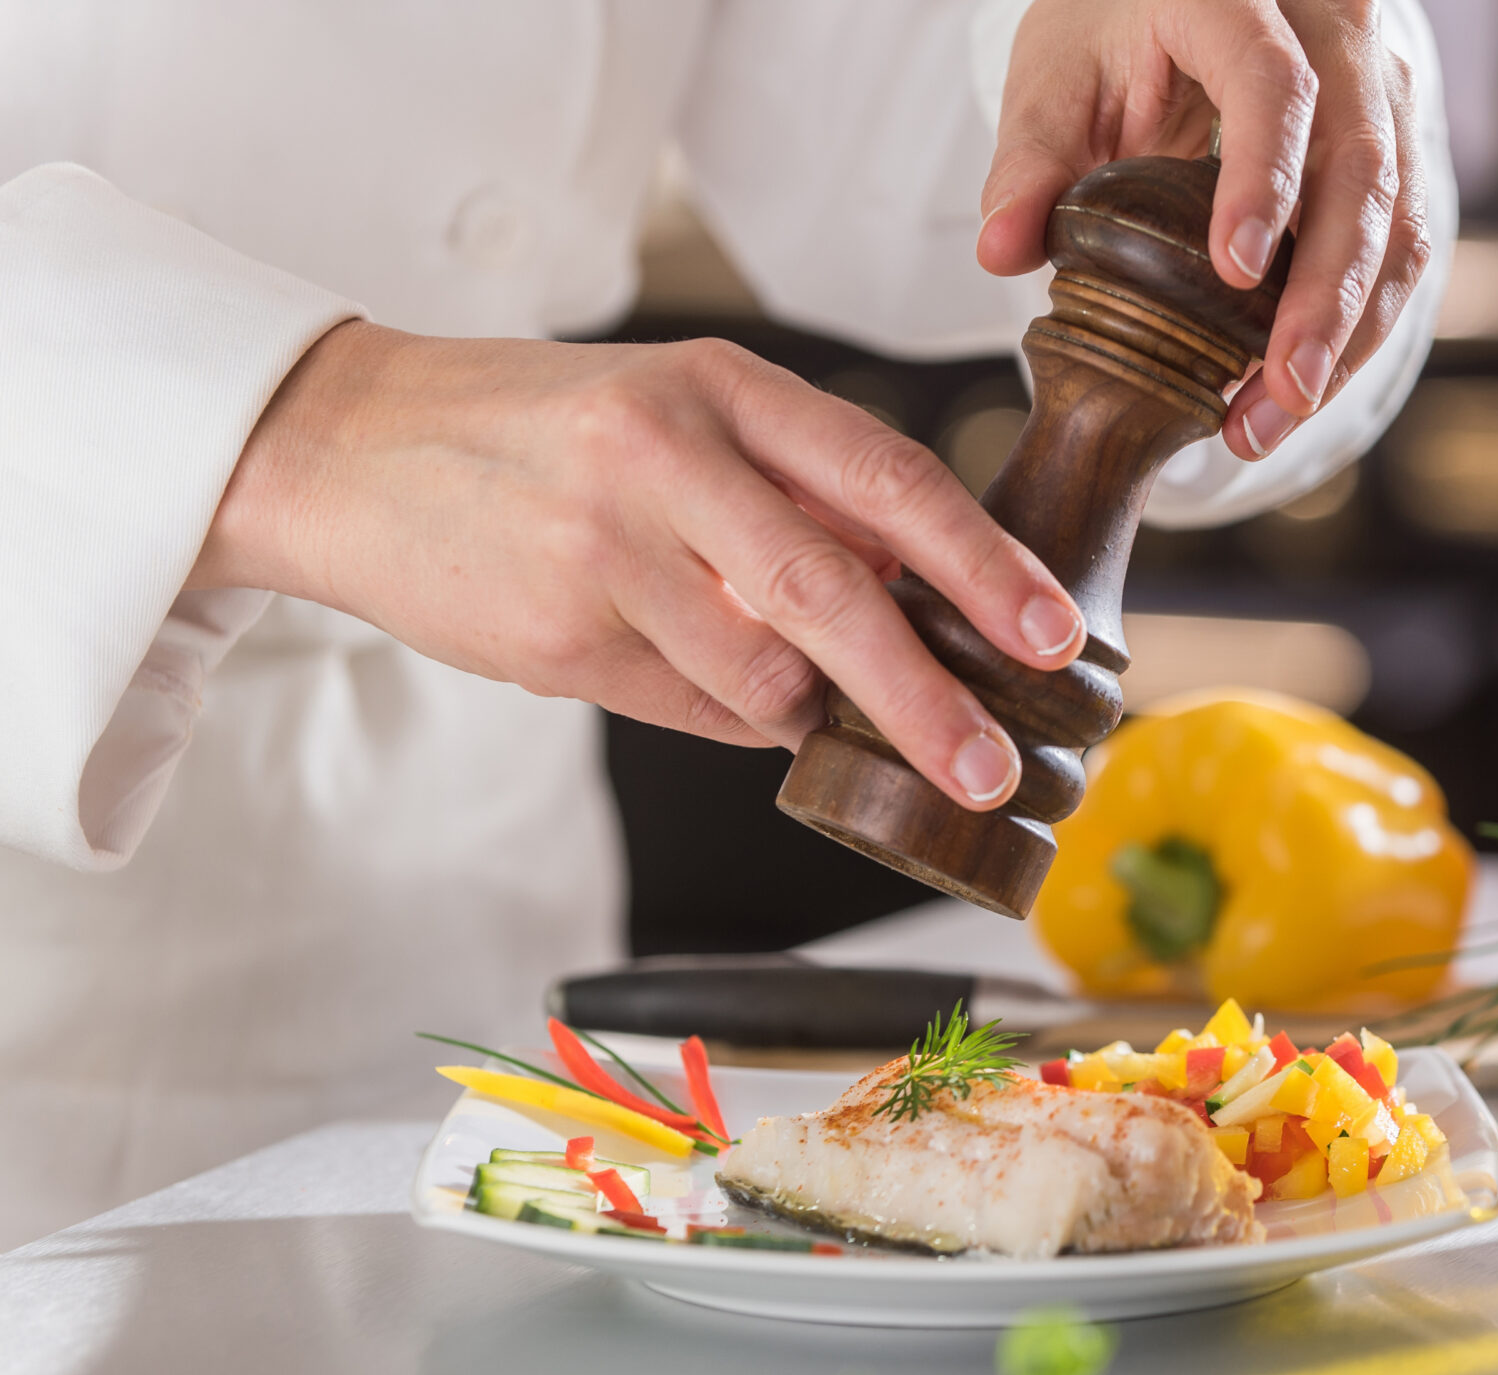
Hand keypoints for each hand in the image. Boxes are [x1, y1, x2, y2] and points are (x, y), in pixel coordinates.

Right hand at [189, 322, 1088, 810]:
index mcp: (722, 389)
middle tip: (992, 764)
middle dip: (931, 696)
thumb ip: (797, 492)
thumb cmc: (540, 435)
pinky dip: (735, 718)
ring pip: (765, 674)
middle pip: (838, 594)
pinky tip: (722, 693)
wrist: (347, 449)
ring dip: (816, 714)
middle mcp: (667, 455)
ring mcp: (605, 548)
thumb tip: (928, 591)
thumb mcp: (679, 414)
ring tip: (824, 710)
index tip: (1052, 634)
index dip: (982, 565)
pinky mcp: (559, 632)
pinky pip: (694, 709)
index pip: (889, 478)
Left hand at [978, 0, 1431, 463]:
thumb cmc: (1113, 29)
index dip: (1266, 180)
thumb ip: (1029, 162)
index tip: (1235, 273)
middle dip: (1327, 297)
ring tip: (1278, 413)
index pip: (1276, 84)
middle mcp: (1335, 34)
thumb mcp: (1054, 77)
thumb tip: (1001, 250)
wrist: (1176, 2)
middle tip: (1280, 391)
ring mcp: (1379, 93)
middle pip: (1363, 168)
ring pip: (1400, 222)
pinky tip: (1295, 391)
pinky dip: (1355, 330)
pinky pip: (1400, 250)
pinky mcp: (1396, 151)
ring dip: (1349, 333)